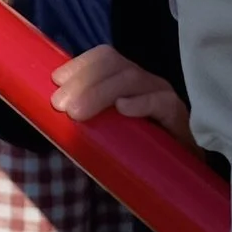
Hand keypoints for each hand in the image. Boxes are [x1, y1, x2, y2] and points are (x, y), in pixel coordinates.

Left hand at [51, 44, 192, 145]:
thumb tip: (50, 115)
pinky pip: (161, 102)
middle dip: (83, 81)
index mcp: (125, 79)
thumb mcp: (108, 129)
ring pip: (132, 79)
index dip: (79, 63)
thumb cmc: (137, 149)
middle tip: (60, 105)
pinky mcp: (179, 115)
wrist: (180, 174)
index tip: (55, 80)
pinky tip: (123, 109)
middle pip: (114, 65)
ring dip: (101, 92)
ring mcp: (162, 94)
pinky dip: (140, 103)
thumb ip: (87, 118)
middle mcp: (144, 81)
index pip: (105, 57)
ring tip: (78, 112)